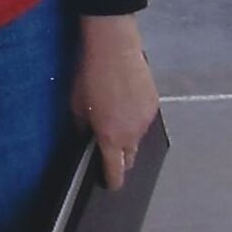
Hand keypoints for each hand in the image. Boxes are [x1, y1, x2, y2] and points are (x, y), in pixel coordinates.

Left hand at [70, 12, 159, 190]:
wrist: (114, 48)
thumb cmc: (91, 74)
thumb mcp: (77, 104)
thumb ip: (83, 126)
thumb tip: (87, 135)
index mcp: (112, 138)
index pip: (116, 171)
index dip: (112, 181)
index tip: (109, 183)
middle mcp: (132, 134)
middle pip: (130, 158)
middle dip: (121, 159)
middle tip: (108, 147)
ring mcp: (146, 119)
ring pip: (138, 138)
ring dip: (128, 135)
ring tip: (115, 116)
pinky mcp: (154, 104)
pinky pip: (144, 119)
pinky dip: (135, 117)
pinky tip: (125, 101)